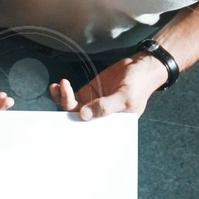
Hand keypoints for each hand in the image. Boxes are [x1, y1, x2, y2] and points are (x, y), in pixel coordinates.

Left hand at [49, 51, 167, 120]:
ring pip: (71, 107)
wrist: (140, 66)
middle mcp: (99, 117)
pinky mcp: (88, 93)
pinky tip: (58, 86)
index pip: (90, 133)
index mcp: (110, 125)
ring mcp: (92, 105)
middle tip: (63, 94)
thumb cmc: (139, 84)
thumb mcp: (125, 98)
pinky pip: (72, 96)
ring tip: (58, 86)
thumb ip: (105, 106)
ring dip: (62, 98)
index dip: (75, 130)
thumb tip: (84, 114)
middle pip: (76, 119)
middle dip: (65, 108)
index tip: (64, 121)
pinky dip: (64, 92)